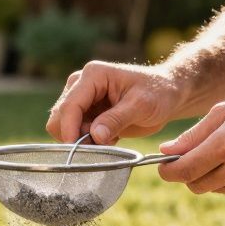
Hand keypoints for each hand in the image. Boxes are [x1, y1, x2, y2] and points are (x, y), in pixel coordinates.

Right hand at [46, 61, 185, 144]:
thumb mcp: (142, 106)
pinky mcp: (84, 112)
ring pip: (63, 127)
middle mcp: (80, 84)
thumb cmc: (158, 94)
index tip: (78, 150)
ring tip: (110, 137)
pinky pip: (74, 132)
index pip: (69, 105)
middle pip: (59, 117)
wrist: (166, 95)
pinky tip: (109, 135)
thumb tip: (95, 136)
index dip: (69, 129)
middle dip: (75, 135)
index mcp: (93, 75)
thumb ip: (117, 119)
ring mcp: (80, 98)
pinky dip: (88, 140)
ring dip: (82, 139)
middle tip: (104, 141)